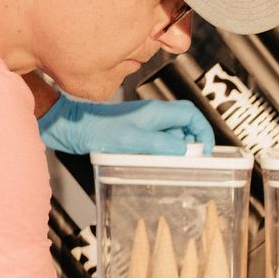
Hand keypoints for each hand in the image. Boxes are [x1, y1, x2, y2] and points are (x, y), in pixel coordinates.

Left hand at [38, 96, 215, 157]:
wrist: (73, 126)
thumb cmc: (97, 130)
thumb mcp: (131, 140)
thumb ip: (159, 144)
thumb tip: (184, 150)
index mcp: (157, 112)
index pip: (192, 116)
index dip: (204, 132)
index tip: (205, 152)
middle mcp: (154, 116)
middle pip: (185, 126)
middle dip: (192, 144)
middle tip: (188, 163)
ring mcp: (145, 124)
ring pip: (172, 136)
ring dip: (176, 151)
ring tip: (169, 166)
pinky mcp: (136, 133)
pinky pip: (157, 143)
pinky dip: (161, 154)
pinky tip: (154, 164)